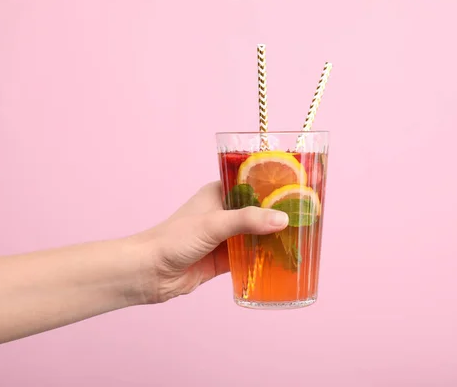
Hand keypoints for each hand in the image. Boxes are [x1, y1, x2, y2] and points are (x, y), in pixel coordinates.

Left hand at [131, 181, 288, 303]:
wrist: (149, 273)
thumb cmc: (174, 239)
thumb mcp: (213, 224)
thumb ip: (247, 221)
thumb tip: (283, 219)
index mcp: (218, 193)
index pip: (252, 184)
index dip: (274, 185)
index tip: (299, 187)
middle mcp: (224, 212)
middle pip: (258, 211)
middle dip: (279, 214)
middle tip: (307, 216)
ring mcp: (225, 237)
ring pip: (257, 234)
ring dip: (274, 238)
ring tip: (302, 238)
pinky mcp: (225, 259)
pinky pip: (251, 257)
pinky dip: (265, 259)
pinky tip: (284, 261)